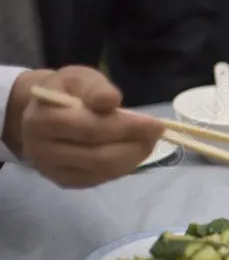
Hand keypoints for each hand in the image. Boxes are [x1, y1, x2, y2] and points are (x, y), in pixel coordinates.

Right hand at [5, 66, 165, 187]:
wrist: (43, 111)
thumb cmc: (67, 91)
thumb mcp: (80, 78)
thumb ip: (96, 88)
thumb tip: (111, 101)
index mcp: (41, 119)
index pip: (90, 128)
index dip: (126, 127)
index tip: (156, 123)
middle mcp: (41, 149)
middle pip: (98, 156)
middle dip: (135, 145)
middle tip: (157, 133)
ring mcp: (52, 169)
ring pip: (103, 170)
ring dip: (134, 157)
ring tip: (149, 140)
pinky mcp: (65, 181)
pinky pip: (101, 178)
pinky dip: (124, 166)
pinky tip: (134, 151)